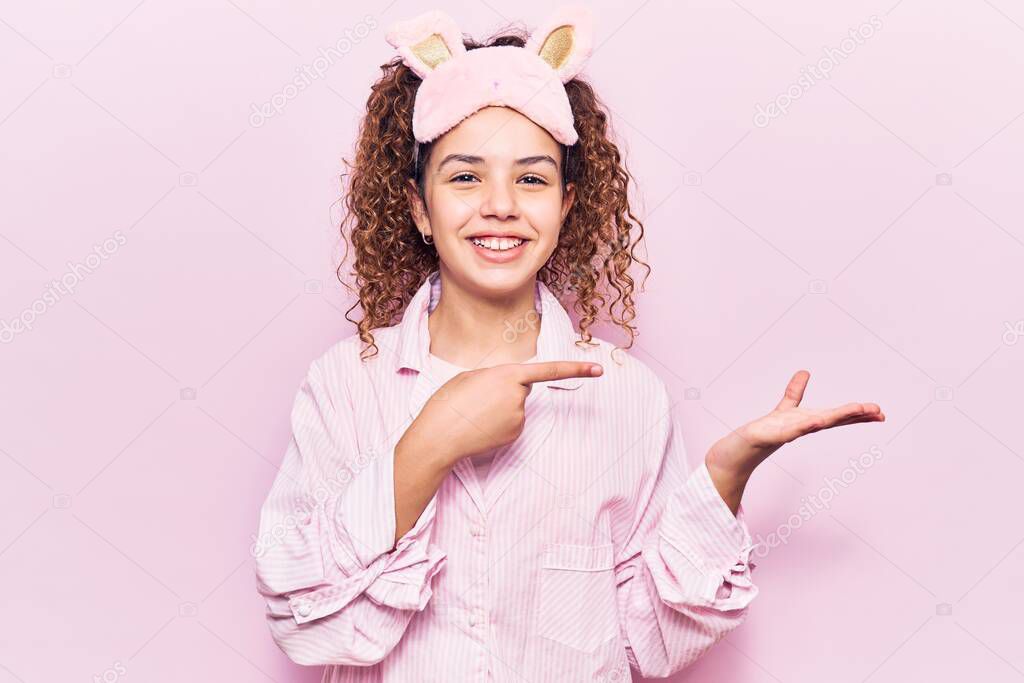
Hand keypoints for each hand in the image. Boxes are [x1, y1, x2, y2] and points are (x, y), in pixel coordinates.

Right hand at [409, 360, 603, 466]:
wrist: (440, 436)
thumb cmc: (449, 402)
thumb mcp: (470, 377)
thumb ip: (495, 376)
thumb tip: (509, 388)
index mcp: (508, 375)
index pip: (549, 370)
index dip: (576, 369)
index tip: (599, 369)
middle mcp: (519, 396)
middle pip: (522, 387)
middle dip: (506, 389)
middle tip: (478, 397)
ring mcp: (519, 418)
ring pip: (515, 406)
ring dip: (499, 407)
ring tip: (475, 412)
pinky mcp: (515, 434)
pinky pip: (512, 422)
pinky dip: (499, 423)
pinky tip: (481, 426)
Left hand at [706, 370, 884, 509]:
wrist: (746, 444)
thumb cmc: (769, 429)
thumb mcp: (786, 407)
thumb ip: (795, 392)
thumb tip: (805, 372)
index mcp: (811, 420)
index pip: (839, 416)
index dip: (858, 413)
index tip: (879, 411)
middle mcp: (806, 426)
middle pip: (836, 419)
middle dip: (858, 415)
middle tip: (880, 412)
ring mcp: (794, 431)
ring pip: (820, 422)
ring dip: (840, 416)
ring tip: (859, 409)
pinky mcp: (778, 434)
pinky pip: (795, 429)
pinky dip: (807, 425)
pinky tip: (818, 421)